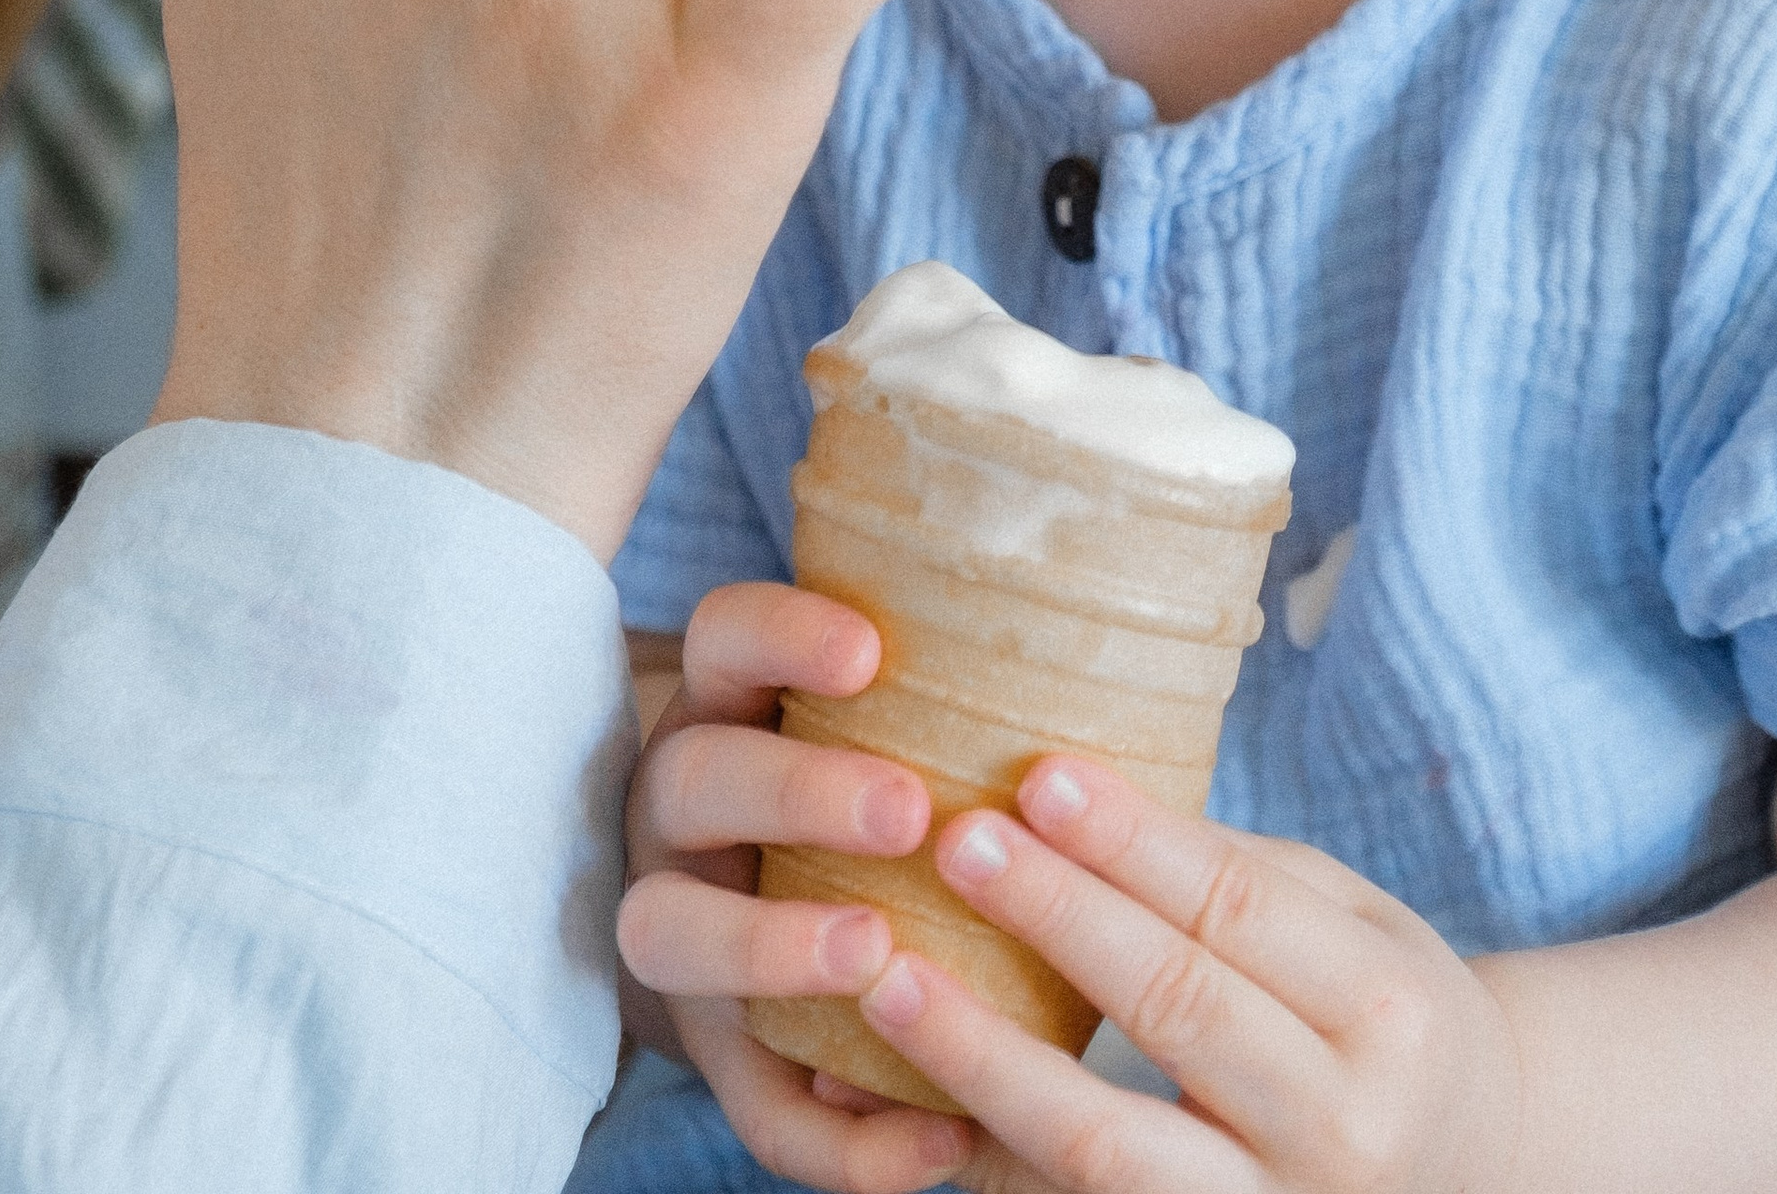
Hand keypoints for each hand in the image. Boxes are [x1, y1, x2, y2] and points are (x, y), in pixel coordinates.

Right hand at [616, 579, 967, 1192]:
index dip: (782, 637)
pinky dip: (843, 1139)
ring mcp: (682, 933)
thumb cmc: (864, 789)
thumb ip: (949, 702)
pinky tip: (938, 1140)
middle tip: (906, 811)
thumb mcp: (873, 722)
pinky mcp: (718, 1061)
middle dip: (795, 791)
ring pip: (669, 932)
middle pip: (696, 781)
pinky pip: (755, 1109)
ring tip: (872, 951)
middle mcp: (683, 814)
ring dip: (769, 944)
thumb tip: (1107, 670)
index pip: (725, 638)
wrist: (752, 923)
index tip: (868, 651)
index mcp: (731, 709)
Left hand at [856, 758, 1519, 1193]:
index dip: (1132, 843)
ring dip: (985, 1057)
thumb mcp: (1353, 926)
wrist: (1463, 1172)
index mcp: (1386, 1014)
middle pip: (1173, 1008)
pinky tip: (905, 1099)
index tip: (1038, 776)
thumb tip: (1070, 793)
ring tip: (889, 979)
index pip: (1237, 911)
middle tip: (955, 838)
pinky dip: (988, 1157)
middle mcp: (1337, 1126)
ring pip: (1105, 1143)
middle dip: (1056, 918)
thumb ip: (1233, 875)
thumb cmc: (1383, 1016)